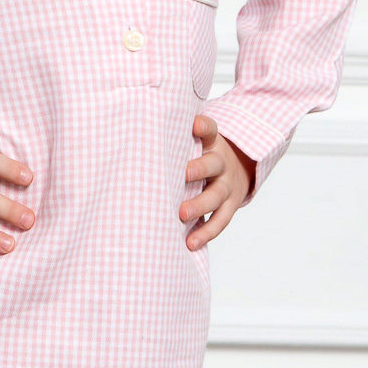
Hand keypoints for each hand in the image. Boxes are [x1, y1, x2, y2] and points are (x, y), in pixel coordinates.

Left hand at [180, 114, 255, 247]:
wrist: (237, 169)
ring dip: (200, 205)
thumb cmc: (200, 155)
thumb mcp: (193, 142)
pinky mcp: (230, 205)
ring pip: (216, 195)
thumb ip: (172, 139)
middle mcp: (221, 162)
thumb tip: (129, 134)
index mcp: (210, 143)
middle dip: (198, 169)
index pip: (210, 130)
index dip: (204, 127)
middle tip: (183, 175)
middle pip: (213, 164)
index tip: (195, 124)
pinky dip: (206, 232)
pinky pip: (220, 220)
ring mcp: (227, 185)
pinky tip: (191, 243)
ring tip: (182, 214)